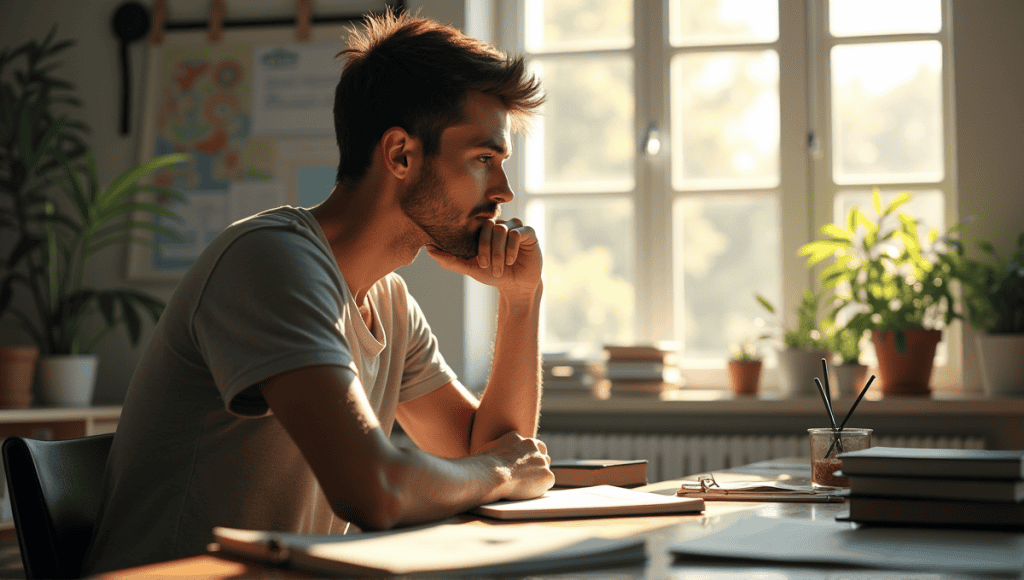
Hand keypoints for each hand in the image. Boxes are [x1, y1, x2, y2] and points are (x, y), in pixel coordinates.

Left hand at [426, 218, 541, 300]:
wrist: (516, 287)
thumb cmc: (493, 275)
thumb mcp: (469, 268)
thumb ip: (449, 259)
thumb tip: (428, 249)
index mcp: (484, 229)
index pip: (475, 225)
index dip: (476, 244)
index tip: (478, 262)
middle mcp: (499, 224)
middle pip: (489, 226)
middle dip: (487, 250)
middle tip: (488, 267)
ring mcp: (514, 226)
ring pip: (502, 230)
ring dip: (499, 253)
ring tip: (500, 268)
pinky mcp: (529, 232)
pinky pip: (517, 233)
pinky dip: (512, 249)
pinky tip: (512, 261)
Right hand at [476, 430, 553, 500]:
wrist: (490, 475)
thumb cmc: (482, 466)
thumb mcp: (488, 451)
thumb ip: (497, 450)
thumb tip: (491, 457)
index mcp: (516, 438)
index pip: (526, 444)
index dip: (525, 455)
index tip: (522, 463)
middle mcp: (531, 445)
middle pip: (541, 452)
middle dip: (536, 462)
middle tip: (528, 474)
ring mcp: (541, 460)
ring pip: (545, 467)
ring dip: (538, 474)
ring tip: (525, 485)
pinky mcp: (547, 475)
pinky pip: (547, 482)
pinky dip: (539, 487)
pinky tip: (527, 492)